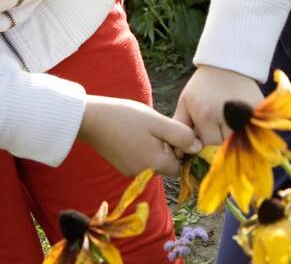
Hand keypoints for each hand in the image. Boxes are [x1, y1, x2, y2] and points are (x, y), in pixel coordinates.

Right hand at [78, 95, 201, 175]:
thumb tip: (198, 147)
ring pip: (157, 160)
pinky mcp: (123, 165)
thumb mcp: (158, 122)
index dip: (183, 149)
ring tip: (147, 128)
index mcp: (155, 164)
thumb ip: (181, 135)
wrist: (91, 118)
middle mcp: (144, 173)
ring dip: (158, 146)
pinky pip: (144, 159)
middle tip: (159, 127)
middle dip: (170, 147)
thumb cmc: (126, 117)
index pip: (181, 165)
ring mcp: (131, 170)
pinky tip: (138, 132)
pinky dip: (146, 147)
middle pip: (169, 164)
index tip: (175, 132)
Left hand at [173, 65, 263, 146]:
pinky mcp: (259, 110)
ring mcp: (245, 114)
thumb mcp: (185, 101)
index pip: (207, 142)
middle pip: (223, 143)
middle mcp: (226, 116)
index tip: (205, 126)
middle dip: (219, 137)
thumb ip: (180, 126)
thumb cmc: (204, 84)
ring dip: (233, 134)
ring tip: (229, 118)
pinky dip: (247, 128)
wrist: (228, 64)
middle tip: (218, 121)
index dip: (205, 137)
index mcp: (206, 114)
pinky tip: (241, 117)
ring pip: (238, 139)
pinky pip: (253, 130)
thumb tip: (180, 153)